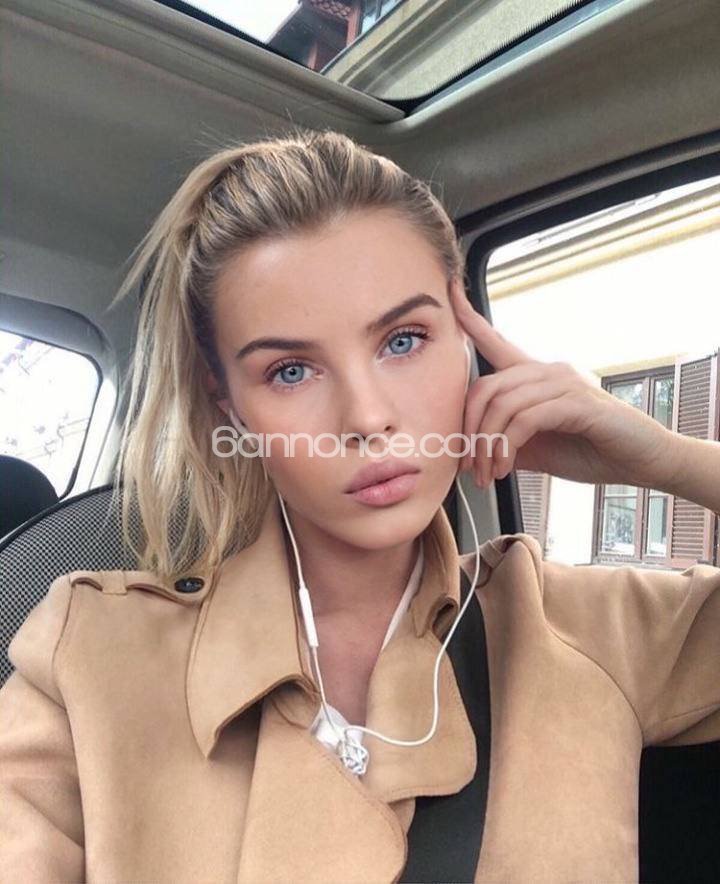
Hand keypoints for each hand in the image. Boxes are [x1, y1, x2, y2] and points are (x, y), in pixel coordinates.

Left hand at [449, 280, 681, 490]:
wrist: (640, 461)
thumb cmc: (591, 450)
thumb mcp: (536, 448)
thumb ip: (505, 441)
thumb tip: (471, 453)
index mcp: (535, 376)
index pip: (495, 341)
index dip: (469, 317)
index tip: (449, 290)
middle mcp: (548, 370)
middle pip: (486, 386)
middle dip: (470, 431)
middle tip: (469, 466)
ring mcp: (564, 382)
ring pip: (503, 405)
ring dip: (487, 446)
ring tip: (490, 474)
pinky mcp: (578, 402)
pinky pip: (526, 419)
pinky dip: (508, 446)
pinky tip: (508, 466)